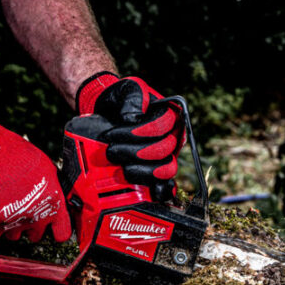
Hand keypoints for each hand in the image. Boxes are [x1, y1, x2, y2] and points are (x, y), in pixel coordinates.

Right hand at [0, 113, 71, 241]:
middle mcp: (35, 218)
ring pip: (15, 236)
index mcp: (52, 205)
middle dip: (32, 226)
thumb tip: (53, 196)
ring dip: (13, 225)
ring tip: (8, 207)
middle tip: (26, 211)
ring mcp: (14, 223)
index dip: (58, 230)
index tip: (53, 228)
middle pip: (37, 236)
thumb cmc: (15, 155)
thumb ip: (52, 188)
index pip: (62, 233)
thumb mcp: (46, 168)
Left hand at [76, 72, 184, 200]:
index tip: (113, 133)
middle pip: (163, 149)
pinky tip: (150, 193)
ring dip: (141, 171)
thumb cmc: (122, 101)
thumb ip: (133, 100)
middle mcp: (173, 137)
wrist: (111, 113)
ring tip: (121, 167)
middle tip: (111, 151)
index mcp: (171, 116)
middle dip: (135, 152)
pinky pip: (165, 185)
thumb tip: (133, 121)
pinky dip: (159, 190)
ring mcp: (166, 156)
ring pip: (164, 169)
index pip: (161, 126)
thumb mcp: (128, 91)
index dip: (137, 132)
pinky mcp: (157, 172)